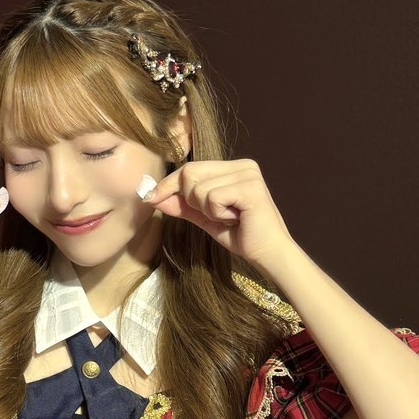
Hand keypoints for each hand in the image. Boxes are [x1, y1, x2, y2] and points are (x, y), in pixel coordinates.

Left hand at [142, 157, 290, 267]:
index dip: (168, 184)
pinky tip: (236, 219)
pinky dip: (217, 214)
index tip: (150, 198)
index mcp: (233, 167)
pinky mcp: (250, 187)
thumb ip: (183, 205)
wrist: (268, 254)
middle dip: (192, 200)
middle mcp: (243, 165)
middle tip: (216, 214)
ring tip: (229, 217)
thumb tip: (154, 196)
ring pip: (199, 188)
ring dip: (208, 210)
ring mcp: (248, 174)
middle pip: (190, 173)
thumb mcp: (205, 217)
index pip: (190, 168)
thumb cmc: (240, 235)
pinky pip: (212, 198)